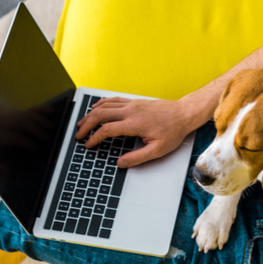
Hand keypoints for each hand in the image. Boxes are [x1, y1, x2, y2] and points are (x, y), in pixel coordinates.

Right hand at [75, 96, 191, 167]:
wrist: (184, 114)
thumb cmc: (173, 131)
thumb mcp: (158, 150)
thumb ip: (138, 158)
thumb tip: (121, 163)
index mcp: (134, 124)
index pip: (107, 130)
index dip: (94, 138)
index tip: (88, 144)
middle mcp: (131, 111)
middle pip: (100, 115)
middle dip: (86, 125)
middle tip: (78, 134)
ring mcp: (132, 104)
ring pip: (104, 106)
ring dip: (90, 114)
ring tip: (82, 123)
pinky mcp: (134, 101)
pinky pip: (113, 100)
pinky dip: (101, 103)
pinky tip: (95, 107)